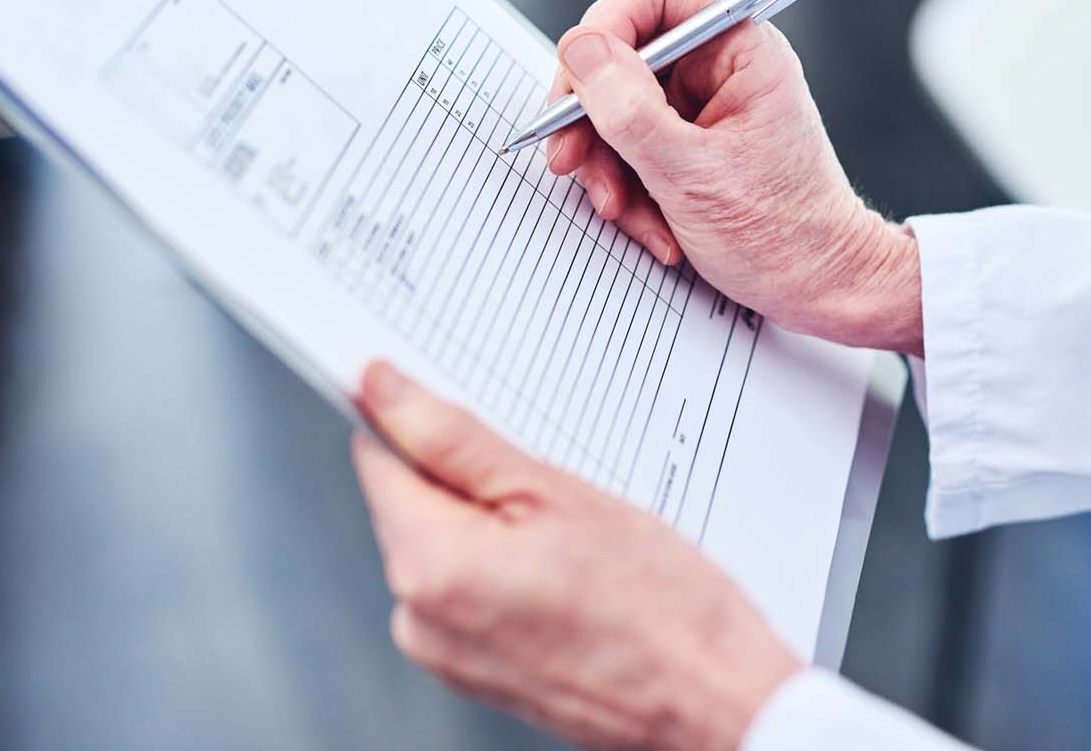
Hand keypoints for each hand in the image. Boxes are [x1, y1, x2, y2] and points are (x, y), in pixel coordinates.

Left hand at [352, 361, 799, 750]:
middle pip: (412, 501)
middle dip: (472, 478)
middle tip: (555, 488)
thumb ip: (455, 439)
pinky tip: (572, 573)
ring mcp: (445, 654)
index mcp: (428, 566)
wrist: (713, 701)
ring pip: (446, 543)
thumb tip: (382, 390)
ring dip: (496, 524)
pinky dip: (509, 566)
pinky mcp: (473, 671)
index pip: (378, 454)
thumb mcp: (557, 492)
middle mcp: (418, 619)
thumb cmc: (659, 607)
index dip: (421, 418)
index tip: (467, 407)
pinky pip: (469, 589)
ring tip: (575, 540)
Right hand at [546, 0, 921, 353]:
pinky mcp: (686, 139)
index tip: (585, 79)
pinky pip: (628, 144)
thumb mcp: (692, 176)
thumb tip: (581, 49)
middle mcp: (720, 63)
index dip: (611, 19)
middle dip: (593, 112)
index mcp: (742, 47)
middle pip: (621, 47)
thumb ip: (630, 110)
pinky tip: (652, 226)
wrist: (820, 290)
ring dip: (606, 163)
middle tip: (573, 160)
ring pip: (614, 103)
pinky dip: (626, 186)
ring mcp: (700, 102)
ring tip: (624, 211)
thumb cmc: (785, 236)